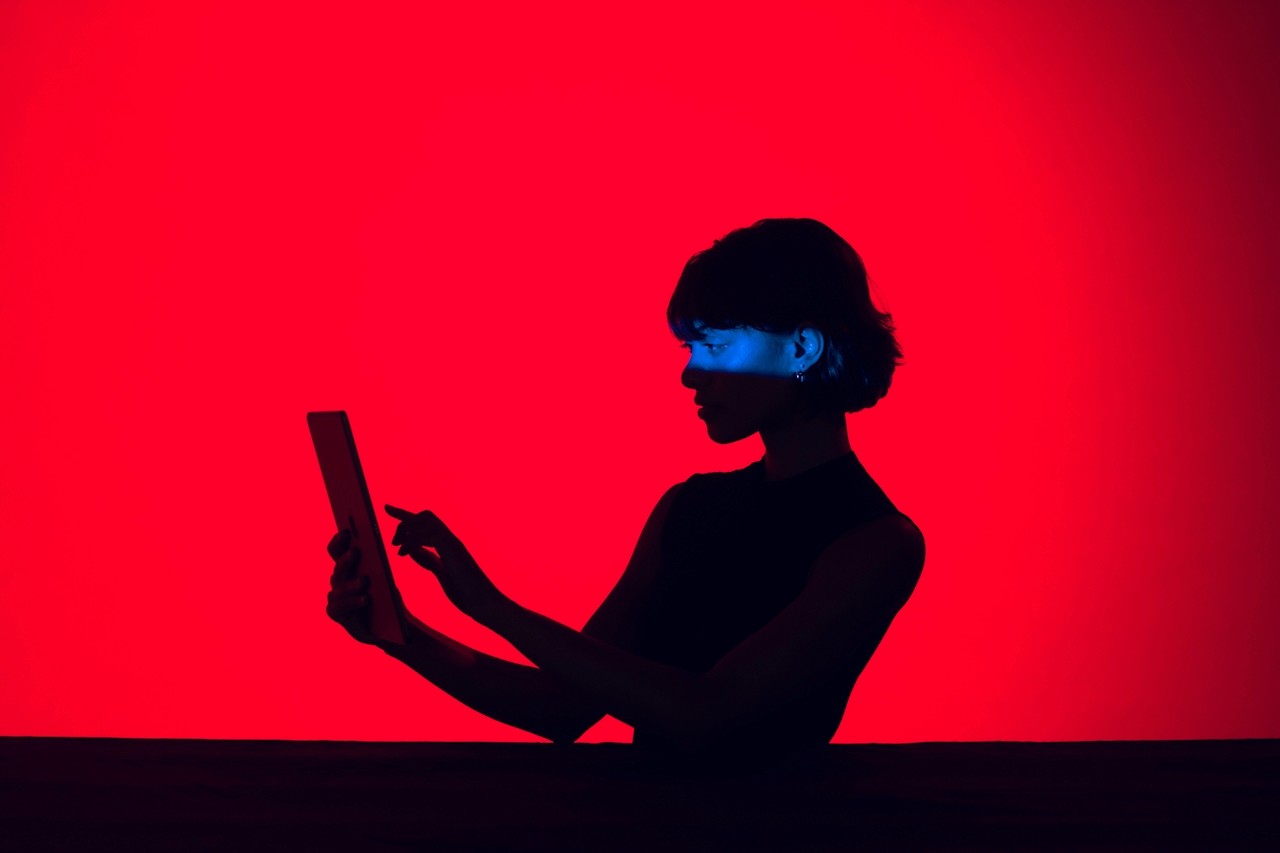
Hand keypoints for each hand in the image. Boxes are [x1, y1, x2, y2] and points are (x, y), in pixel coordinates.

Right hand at [325, 529, 378, 644]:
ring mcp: (334, 597)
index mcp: (346, 566)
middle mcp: (337, 580)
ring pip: (340, 587)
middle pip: (337, 567)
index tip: (347, 531)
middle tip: (355, 552)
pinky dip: (353, 602)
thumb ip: (375, 560)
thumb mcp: (383, 576)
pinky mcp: (336, 613)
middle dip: (346, 559)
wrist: (386, 623)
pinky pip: (341, 606)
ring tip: (364, 580)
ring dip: (352, 583)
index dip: (339, 540)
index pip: (336, 550)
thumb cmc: (384, 595)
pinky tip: (365, 598)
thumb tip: (374, 542)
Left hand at [385, 504, 506, 624]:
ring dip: (407, 530)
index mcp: (447, 545)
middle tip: (394, 542)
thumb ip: (428, 559)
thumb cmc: (466, 592)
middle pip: (425, 515)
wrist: (486, 604)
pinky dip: (413, 540)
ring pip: (427, 521)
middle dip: (405, 521)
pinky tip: (404, 553)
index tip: (387, 508)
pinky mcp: (453, 552)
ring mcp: (453, 544)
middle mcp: (451, 540)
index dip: (404, 514)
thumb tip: (411, 549)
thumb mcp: (441, 572)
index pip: (424, 522)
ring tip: (398, 548)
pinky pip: (430, 534)